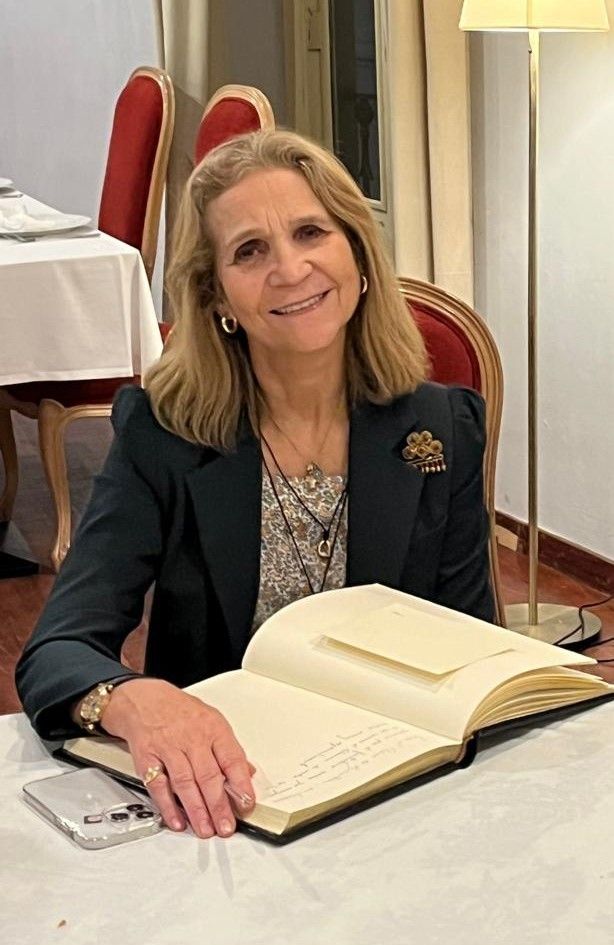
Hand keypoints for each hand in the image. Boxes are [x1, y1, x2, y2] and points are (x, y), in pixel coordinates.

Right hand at [101, 678, 254, 837]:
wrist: (144, 699)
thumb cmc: (180, 712)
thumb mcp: (211, 720)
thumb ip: (228, 749)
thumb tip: (247, 774)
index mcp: (213, 728)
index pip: (232, 758)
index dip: (241, 784)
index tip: (247, 804)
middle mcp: (192, 737)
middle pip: (208, 776)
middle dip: (219, 806)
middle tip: (226, 827)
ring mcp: (168, 747)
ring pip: (185, 783)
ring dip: (197, 811)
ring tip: (206, 829)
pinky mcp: (148, 758)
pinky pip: (159, 785)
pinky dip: (168, 806)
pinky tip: (177, 820)